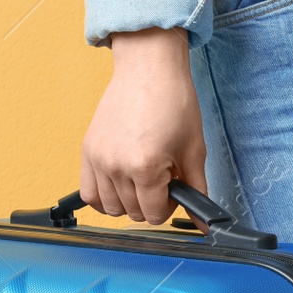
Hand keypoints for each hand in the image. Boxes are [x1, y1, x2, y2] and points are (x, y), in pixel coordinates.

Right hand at [81, 27, 206, 222]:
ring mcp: (97, 159)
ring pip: (109, 208)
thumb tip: (205, 223)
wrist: (149, 69)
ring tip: (142, 178)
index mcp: (144, 167)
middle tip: (163, 178)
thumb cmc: (174, 102)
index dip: (169, 206)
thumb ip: (197, 191)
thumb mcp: (193, 150)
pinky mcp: (87, 150)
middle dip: (151, 203)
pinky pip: (88, 193)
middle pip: (133, 213)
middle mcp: (115, 166)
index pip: (154, 214)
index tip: (175, 187)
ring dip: (129, 202)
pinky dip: (103, 197)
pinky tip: (120, 185)